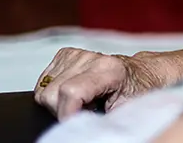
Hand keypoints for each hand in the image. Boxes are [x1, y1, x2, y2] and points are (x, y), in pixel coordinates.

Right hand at [33, 48, 162, 118]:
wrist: (138, 75)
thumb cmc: (135, 94)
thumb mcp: (125, 111)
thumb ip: (103, 120)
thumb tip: (83, 129)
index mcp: (110, 70)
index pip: (71, 92)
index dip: (66, 113)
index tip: (72, 124)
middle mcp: (92, 58)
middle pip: (53, 93)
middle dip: (62, 110)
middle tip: (84, 112)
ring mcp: (77, 54)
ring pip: (44, 89)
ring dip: (58, 101)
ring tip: (82, 102)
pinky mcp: (66, 54)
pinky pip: (44, 80)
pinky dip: (54, 91)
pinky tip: (75, 91)